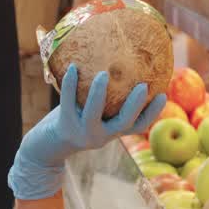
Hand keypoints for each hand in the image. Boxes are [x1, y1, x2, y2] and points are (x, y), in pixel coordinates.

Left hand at [8, 65, 166, 199]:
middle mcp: (101, 136)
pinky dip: (70, 85)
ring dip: (99, 95)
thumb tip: (122, 62)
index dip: (152, 113)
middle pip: (123, 123)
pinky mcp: (64, 126)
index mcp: (112, 132)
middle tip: (142, 86)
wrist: (45, 146)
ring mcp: (82, 133)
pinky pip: (68, 103)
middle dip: (134, 106)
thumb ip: (108, 97)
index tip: (163, 94)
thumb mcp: (94, 112)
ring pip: (93, 115)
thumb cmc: (74, 121)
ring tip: (103, 74)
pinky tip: (73, 67)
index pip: (138, 126)